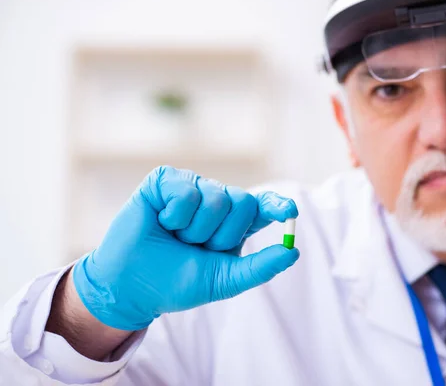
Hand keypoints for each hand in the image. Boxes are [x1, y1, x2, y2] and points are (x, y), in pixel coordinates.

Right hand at [72, 166, 298, 330]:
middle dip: (222, 235)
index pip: (262, 207)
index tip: (289, 212)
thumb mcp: (224, 280)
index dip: (277, 206)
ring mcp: (193, 188)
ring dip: (196, 230)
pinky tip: (162, 222)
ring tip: (177, 237)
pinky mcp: (166, 180)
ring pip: (217, 198)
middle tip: (198, 248)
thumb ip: (260, 268)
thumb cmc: (177, 282)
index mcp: (233, 225)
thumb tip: (293, 250)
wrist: (132, 285)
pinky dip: (176, 216)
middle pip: (244, 203)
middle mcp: (217, 202)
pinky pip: (188, 191)